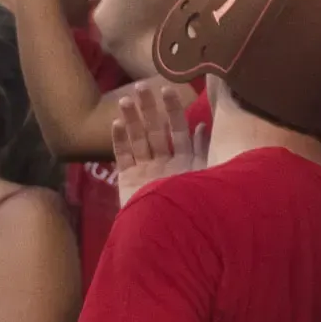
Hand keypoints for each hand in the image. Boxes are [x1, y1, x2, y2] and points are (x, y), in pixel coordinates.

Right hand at [112, 80, 202, 204]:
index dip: (173, 110)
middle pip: (156, 131)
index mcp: (184, 162)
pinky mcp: (127, 182)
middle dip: (149, 109)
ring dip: (132, 120)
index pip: (179, 130)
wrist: (168, 235)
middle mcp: (164, 164)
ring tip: (125, 100)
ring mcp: (145, 172)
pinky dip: (120, 142)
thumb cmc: (192, 206)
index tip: (168, 88)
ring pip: (137, 140)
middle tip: (141, 86)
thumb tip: (204, 125)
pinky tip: (116, 124)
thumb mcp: (203, 175)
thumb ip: (202, 150)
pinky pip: (123, 158)